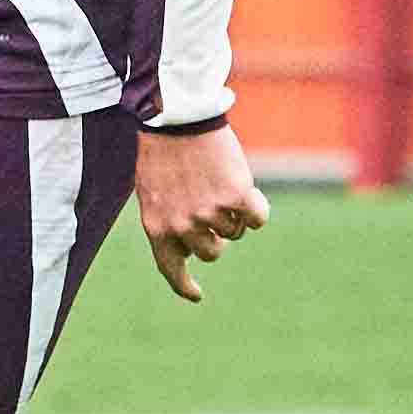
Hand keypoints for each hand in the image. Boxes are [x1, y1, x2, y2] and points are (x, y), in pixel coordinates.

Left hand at [133, 122, 269, 301]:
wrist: (178, 119)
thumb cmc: (164, 150)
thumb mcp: (155, 192)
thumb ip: (172, 219)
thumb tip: (198, 245)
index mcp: (157, 227)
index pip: (172, 268)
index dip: (185, 285)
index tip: (196, 295)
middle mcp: (183, 227)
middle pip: (212, 252)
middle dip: (217, 235)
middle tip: (214, 209)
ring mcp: (210, 214)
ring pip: (235, 232)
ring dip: (234, 215)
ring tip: (222, 184)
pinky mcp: (236, 198)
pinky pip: (257, 219)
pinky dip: (257, 208)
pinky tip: (249, 192)